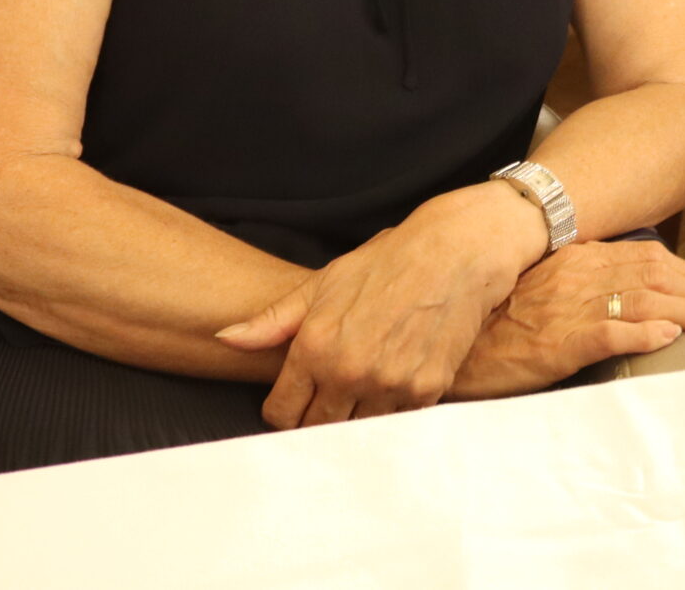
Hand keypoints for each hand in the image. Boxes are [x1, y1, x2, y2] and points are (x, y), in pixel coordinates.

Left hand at [217, 183, 541, 428]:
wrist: (458, 251)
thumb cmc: (390, 261)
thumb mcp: (325, 282)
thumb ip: (273, 320)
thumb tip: (225, 339)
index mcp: (315, 347)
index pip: (281, 414)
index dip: (286, 408)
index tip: (299, 399)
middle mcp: (348, 372)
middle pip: (316, 431)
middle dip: (318, 418)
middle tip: (330, 399)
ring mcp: (389, 385)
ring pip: (356, 433)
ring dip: (356, 419)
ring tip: (364, 393)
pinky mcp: (425, 391)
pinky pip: (396, 424)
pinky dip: (392, 414)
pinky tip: (394, 387)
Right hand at [451, 242, 684, 399]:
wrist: (453, 344)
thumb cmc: (494, 318)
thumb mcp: (540, 285)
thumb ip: (578, 279)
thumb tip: (620, 284)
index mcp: (575, 259)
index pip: (644, 257)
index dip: (682, 271)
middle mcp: (578, 277)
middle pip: (654, 277)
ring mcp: (571, 308)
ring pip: (645, 302)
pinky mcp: (560, 343)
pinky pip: (613, 332)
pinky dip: (646, 333)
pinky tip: (669, 337)